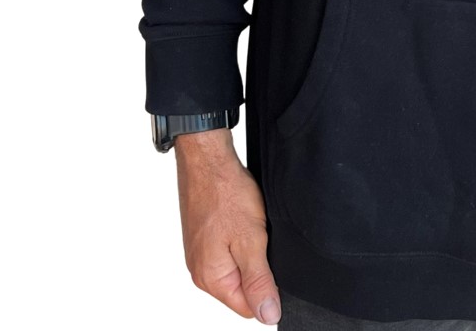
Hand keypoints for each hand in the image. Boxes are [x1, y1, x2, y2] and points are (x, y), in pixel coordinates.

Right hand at [174, 128, 281, 324]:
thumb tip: (267, 316)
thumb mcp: (251, 241)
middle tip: (264, 239)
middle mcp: (201, 271)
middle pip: (241, 289)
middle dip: (259, 269)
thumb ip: (259, 281)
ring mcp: (200, 253)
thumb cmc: (226, 194)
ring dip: (251, 252)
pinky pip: (229, 250)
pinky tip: (246, 220)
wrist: (208, 160)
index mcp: (211, 279)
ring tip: (254, 227)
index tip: (275, 264)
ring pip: (237, 267)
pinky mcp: (204, 237)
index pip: (247, 308)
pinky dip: (242, 238)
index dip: (268, 292)